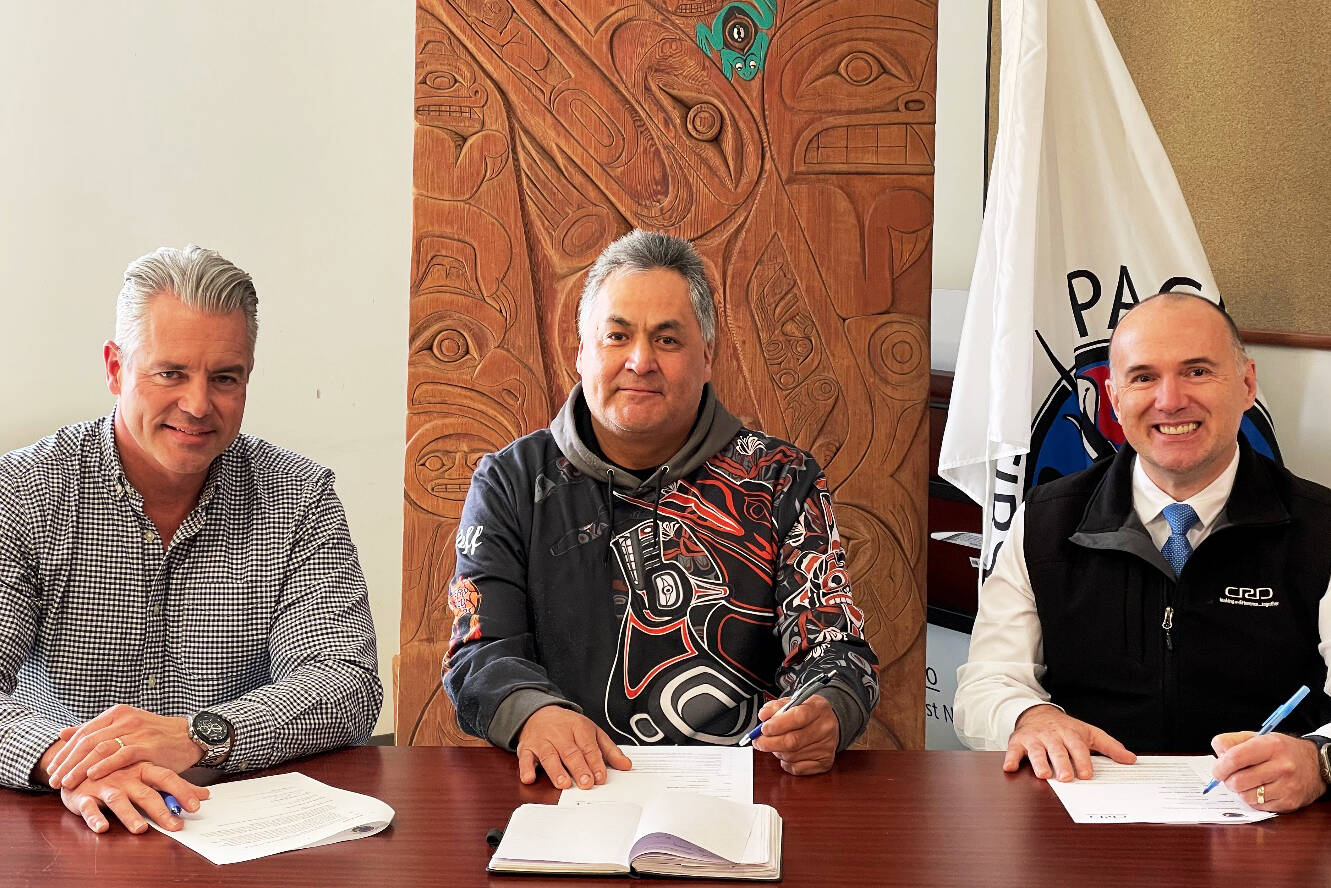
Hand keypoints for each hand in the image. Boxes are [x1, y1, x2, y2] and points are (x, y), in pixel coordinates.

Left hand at [46, 704, 200, 789]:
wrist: (190, 736)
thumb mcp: (125, 728)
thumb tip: (63, 732)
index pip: (83, 732)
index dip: (65, 752)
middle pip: (87, 741)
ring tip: (67, 783)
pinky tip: (92, 775)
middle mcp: (124, 719)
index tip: (52, 769)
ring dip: (80, 767)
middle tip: (54, 780)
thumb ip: (95, 730)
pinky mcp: (148, 745)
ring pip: (100, 748)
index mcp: (117, 712)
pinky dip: (104, 765)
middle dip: (67, 762)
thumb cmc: (156, 736)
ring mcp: (136, 731)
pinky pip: (121, 755)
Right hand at [60, 762, 208, 833]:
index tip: (197, 806)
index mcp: (142, 768)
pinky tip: (102, 828)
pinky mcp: (83, 797)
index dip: (182, 791)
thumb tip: (204, 795)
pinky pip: (89, 808)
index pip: (167, 778)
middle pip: (146, 793)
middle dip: (162, 811)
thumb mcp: (146, 773)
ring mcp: (104, 786)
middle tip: (175, 826)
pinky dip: (94, 818)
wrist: (77, 762)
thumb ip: (175, 785)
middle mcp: (126, 777)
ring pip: (119, 801)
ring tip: (141, 829)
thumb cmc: (118, 771)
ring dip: (130, 815)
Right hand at [515, 706, 631, 789]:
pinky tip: (529, 778)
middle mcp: (560, 733)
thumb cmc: (569, 726)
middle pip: (570, 752)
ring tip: (563, 783)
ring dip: (556, 770)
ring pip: (549, 755)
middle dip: (578, 768)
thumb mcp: (592, 732)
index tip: (600, 777)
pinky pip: (525, 757)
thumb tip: (626, 765)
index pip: (588, 747)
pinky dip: (526, 768)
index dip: (595, 762)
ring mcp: (542, 740)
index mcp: (579, 728)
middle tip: (586, 783)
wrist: (539, 712)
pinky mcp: (527, 748)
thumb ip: (609, 750)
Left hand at [751, 693, 838, 775]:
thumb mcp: (794, 701)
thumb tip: (763, 716)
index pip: (797, 717)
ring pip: (792, 756)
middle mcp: (825, 729)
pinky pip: (797, 768)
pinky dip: (786, 763)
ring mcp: (826, 747)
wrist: (831, 722)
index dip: (777, 725)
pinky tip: (787, 754)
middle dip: (770, 743)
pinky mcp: (824, 763)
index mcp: (817, 709)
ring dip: (777, 752)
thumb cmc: (810, 712)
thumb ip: (776, 707)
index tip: (763, 729)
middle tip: (758, 741)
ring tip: (775, 745)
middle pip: (793, 741)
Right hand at [1004, 704, 1135, 780]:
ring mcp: (1034, 738)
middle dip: (1061, 763)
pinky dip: (1010, 759)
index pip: (1077, 747)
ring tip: (1043, 774)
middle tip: (1066, 777)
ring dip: (1039, 762)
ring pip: (1036, 751)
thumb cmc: (1065, 728)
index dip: (1082, 761)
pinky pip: (1013, 750)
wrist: (1037, 713)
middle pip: (1057, 750)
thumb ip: (1109, 747)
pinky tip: (1010, 768)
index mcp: (1070, 734)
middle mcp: (1051, 736)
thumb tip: (1131, 759)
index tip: (1087, 774)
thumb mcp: (1088, 733)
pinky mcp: (1018, 741)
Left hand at [1210, 731, 1325, 812]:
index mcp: (1271, 746)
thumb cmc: (1281, 751)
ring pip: (1246, 796)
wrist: (1315, 765)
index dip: (1220, 767)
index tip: (1217, 771)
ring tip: (1248, 782)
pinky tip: (1261, 789)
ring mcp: (1287, 787)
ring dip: (1241, 791)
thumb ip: (1232, 742)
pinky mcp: (1289, 803)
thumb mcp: (1258, 737)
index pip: (1235, 758)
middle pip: (1238, 781)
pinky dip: (1254, 799)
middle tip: (1231, 777)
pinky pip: (1258, 806)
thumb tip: (1218, 754)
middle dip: (1228, 781)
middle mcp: (1282, 766)